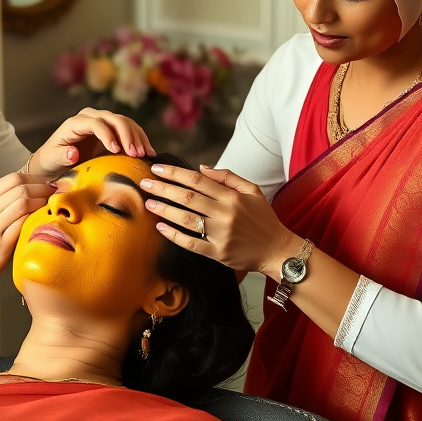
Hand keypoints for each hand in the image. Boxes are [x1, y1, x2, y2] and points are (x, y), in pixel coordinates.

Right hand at [0, 172, 54, 301]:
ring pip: (23, 203)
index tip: (47, 182)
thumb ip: (1, 199)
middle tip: (54, 192)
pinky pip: (23, 224)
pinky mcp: (0, 245)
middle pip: (20, 188)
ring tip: (50, 204)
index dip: (35, 178)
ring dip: (41, 201)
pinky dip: (35, 218)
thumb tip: (32, 187)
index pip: (13, 178)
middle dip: (42, 187)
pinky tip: (42, 219)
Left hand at [28, 108, 154, 178]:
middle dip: (127, 135)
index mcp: (75, 123)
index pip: (96, 123)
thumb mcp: (52, 160)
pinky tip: (149, 152)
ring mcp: (102, 121)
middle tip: (136, 154)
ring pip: (125, 122)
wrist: (55, 161)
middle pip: (114, 119)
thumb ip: (61, 156)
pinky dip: (140, 140)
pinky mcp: (112, 130)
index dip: (108, 135)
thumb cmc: (51, 160)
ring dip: (137, 137)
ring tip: (145, 154)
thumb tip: (73, 153)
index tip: (116, 150)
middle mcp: (90, 117)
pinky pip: (130, 130)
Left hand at [138, 163, 296, 276]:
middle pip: (187, 197)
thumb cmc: (263, 219)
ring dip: (165, 210)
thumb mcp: (253, 191)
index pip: (197, 180)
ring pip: (186, 219)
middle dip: (163, 188)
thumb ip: (228, 177)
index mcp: (232, 196)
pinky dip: (175, 236)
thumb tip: (202, 167)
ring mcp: (221, 234)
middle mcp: (225, 213)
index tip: (157, 169)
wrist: (277, 250)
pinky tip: (161, 228)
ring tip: (149, 203)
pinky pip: (192, 243)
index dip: (174, 173)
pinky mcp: (218, 253)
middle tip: (144, 183)